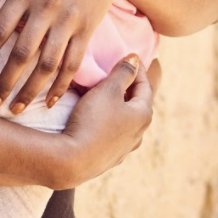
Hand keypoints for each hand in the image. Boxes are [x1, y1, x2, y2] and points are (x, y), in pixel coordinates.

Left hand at [0, 0, 128, 113]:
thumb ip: (1, 1)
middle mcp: (45, 8)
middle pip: (21, 53)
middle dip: (5, 82)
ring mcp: (69, 20)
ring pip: (47, 64)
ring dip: (30, 91)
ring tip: (17, 109)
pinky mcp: (88, 29)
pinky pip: (72, 63)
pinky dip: (61, 85)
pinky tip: (51, 101)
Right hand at [52, 55, 157, 187]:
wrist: (72, 161)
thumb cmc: (92, 120)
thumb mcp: (108, 90)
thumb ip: (123, 72)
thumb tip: (135, 59)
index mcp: (143, 115)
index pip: (145, 86)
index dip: (138, 68)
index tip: (130, 56)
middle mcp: (139, 134)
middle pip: (137, 105)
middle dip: (128, 88)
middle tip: (118, 74)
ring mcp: (124, 149)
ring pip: (125, 122)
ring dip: (119, 107)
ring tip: (106, 97)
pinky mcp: (109, 159)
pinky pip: (112, 135)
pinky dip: (109, 122)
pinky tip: (98, 121)